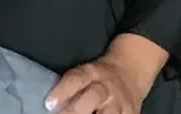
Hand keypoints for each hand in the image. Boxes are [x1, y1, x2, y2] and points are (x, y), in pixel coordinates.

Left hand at [46, 35, 163, 113]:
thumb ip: (72, 86)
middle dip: (77, 110)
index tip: (49, 104)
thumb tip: (52, 104)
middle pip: (94, 96)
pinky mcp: (131, 112)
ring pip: (110, 113)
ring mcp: (121, 101)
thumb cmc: (99, 76)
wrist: (130, 71)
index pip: (76, 79)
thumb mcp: (85, 73)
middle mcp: (107, 87)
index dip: (63, 91)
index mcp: (92, 73)